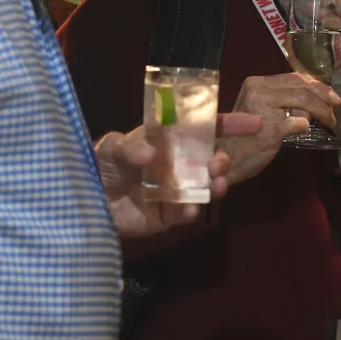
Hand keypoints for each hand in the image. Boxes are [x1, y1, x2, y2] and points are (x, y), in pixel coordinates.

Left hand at [94, 113, 260, 237]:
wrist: (86, 205)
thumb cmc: (100, 167)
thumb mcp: (110, 148)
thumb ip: (128, 146)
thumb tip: (149, 154)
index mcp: (169, 140)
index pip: (204, 127)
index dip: (230, 123)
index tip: (254, 123)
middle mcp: (178, 163)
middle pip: (211, 158)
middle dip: (222, 159)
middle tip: (216, 165)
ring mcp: (177, 189)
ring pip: (208, 186)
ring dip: (217, 184)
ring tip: (214, 185)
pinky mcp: (170, 215)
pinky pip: (189, 212)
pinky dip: (194, 209)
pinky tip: (190, 208)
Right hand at [227, 73, 338, 183]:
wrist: (225, 160)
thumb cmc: (245, 135)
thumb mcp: (261, 108)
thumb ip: (283, 98)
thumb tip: (315, 94)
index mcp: (256, 83)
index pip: (294, 77)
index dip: (316, 85)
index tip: (331, 95)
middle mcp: (258, 91)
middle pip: (301, 88)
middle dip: (323, 98)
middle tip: (335, 108)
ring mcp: (262, 110)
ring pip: (302, 102)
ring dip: (321, 111)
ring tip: (329, 120)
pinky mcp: (269, 131)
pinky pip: (297, 123)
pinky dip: (305, 125)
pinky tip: (304, 129)